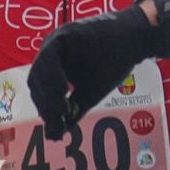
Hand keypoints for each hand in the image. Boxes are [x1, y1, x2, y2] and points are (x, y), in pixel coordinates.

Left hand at [27, 2, 161, 139]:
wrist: (133, 40)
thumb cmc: (111, 64)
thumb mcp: (88, 94)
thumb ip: (72, 112)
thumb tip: (54, 136)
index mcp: (52, 66)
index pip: (38, 90)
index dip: (44, 110)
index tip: (54, 128)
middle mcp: (49, 53)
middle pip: (35, 81)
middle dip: (45, 104)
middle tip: (58, 121)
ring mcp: (55, 41)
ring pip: (39, 70)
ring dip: (47, 93)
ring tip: (62, 110)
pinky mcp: (64, 34)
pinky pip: (49, 56)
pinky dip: (53, 75)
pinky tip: (63, 90)